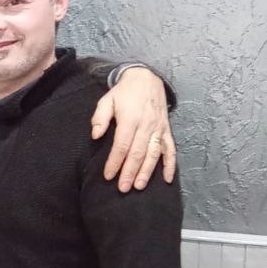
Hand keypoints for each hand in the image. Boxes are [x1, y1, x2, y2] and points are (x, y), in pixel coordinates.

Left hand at [90, 66, 175, 191]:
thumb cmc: (124, 93)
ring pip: (154, 154)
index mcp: (130, 119)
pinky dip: (170, 165)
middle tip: (123, 188)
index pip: (122, 145)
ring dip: (147, 171)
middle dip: (130, 172)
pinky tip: (168, 179)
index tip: (109, 176)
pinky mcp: (166, 130)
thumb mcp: (107, 100)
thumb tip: (95, 135)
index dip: (115, 162)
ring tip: (139, 186)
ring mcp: (158, 129)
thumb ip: (100, 118)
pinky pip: (171, 149)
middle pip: (138, 153)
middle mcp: (146, 125)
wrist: (146, 78)